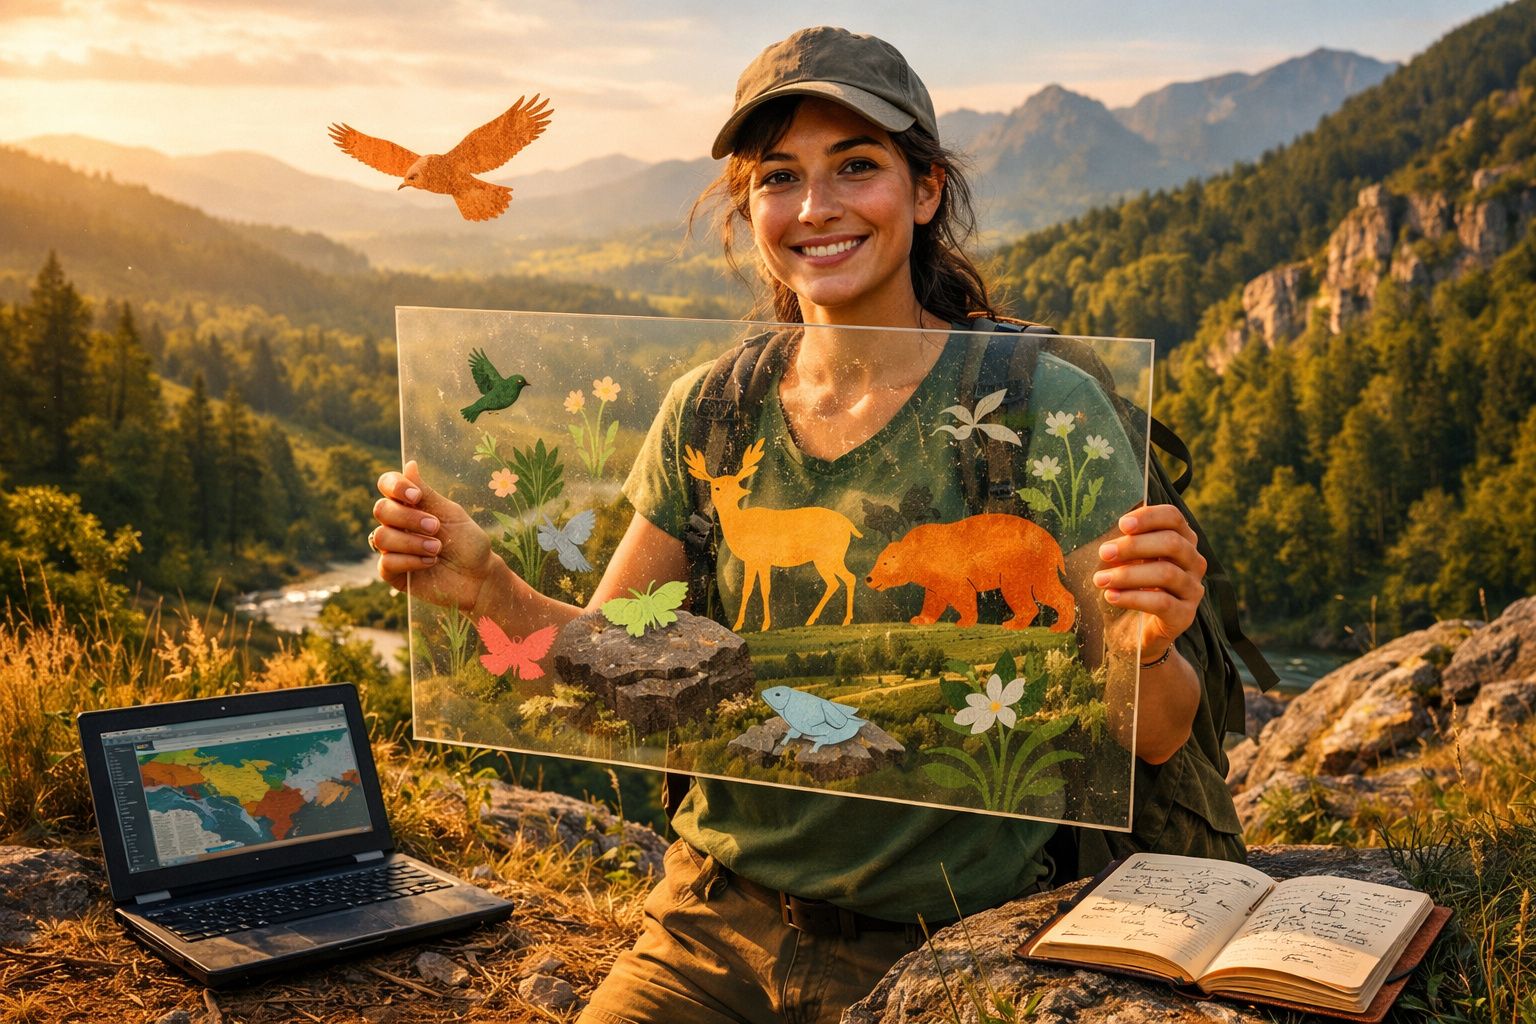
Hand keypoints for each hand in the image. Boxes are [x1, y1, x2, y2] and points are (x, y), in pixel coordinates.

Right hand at [372, 460, 496, 612]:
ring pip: (381, 537)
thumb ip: (428, 493)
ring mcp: (393, 548)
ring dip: (412, 542)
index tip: (416, 497)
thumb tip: (410, 464)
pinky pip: (386, 562)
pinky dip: (410, 560)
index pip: (387, 485)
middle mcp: (397, 524)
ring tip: (437, 549)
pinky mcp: (393, 573)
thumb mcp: (451, 514)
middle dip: (409, 518)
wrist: (479, 577)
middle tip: (436, 528)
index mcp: (410, 505)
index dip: (395, 486)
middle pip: (381, 510)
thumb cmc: (468, 543)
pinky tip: (430, 563)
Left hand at [1091, 504, 1205, 663]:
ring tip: (1100, 579)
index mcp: (1181, 541)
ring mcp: (1192, 589)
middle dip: (1134, 546)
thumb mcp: (1124, 561)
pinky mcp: (1185, 615)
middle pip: (1172, 543)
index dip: (1149, 517)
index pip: (1173, 518)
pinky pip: (1162, 603)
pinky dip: (1133, 598)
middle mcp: (1193, 562)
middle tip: (1105, 553)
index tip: (1122, 524)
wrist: (1135, 634)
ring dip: (1128, 574)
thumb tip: (1103, 528)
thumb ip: (1122, 543)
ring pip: (1167, 573)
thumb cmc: (1128, 588)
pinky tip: (1111, 597)